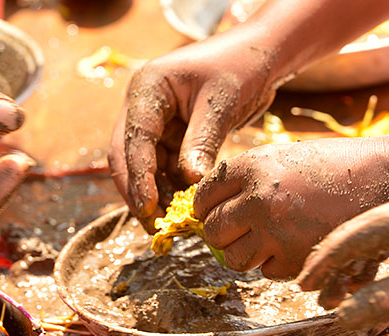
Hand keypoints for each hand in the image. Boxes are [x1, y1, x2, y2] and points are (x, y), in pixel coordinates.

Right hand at [108, 30, 280, 232]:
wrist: (260, 56)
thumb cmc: (239, 67)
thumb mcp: (219, 104)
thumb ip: (201, 143)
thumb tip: (190, 184)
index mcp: (147, 89)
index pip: (134, 139)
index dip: (138, 177)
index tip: (149, 208)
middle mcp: (144, 107)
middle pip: (128, 157)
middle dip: (138, 192)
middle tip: (154, 226)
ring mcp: (157, 122)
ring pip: (147, 167)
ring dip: (156, 194)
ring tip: (173, 224)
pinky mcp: (174, 136)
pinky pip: (167, 167)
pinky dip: (173, 188)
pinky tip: (185, 209)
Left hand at [193, 138, 388, 278]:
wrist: (385, 178)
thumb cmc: (334, 165)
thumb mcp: (283, 157)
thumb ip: (246, 179)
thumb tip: (211, 209)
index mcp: (252, 167)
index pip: (204, 195)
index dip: (205, 207)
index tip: (212, 211)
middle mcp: (258, 200)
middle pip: (214, 231)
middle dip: (222, 233)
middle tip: (238, 229)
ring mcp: (277, 233)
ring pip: (234, 258)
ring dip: (245, 252)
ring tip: (266, 239)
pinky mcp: (297, 260)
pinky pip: (266, 272)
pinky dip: (275, 264)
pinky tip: (294, 245)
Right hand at [296, 188, 388, 328]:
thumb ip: (379, 300)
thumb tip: (341, 315)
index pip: (349, 236)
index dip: (323, 263)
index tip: (303, 284)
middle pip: (361, 234)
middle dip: (338, 264)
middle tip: (318, 292)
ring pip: (382, 239)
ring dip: (362, 266)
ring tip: (345, 292)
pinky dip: (386, 262)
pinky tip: (382, 278)